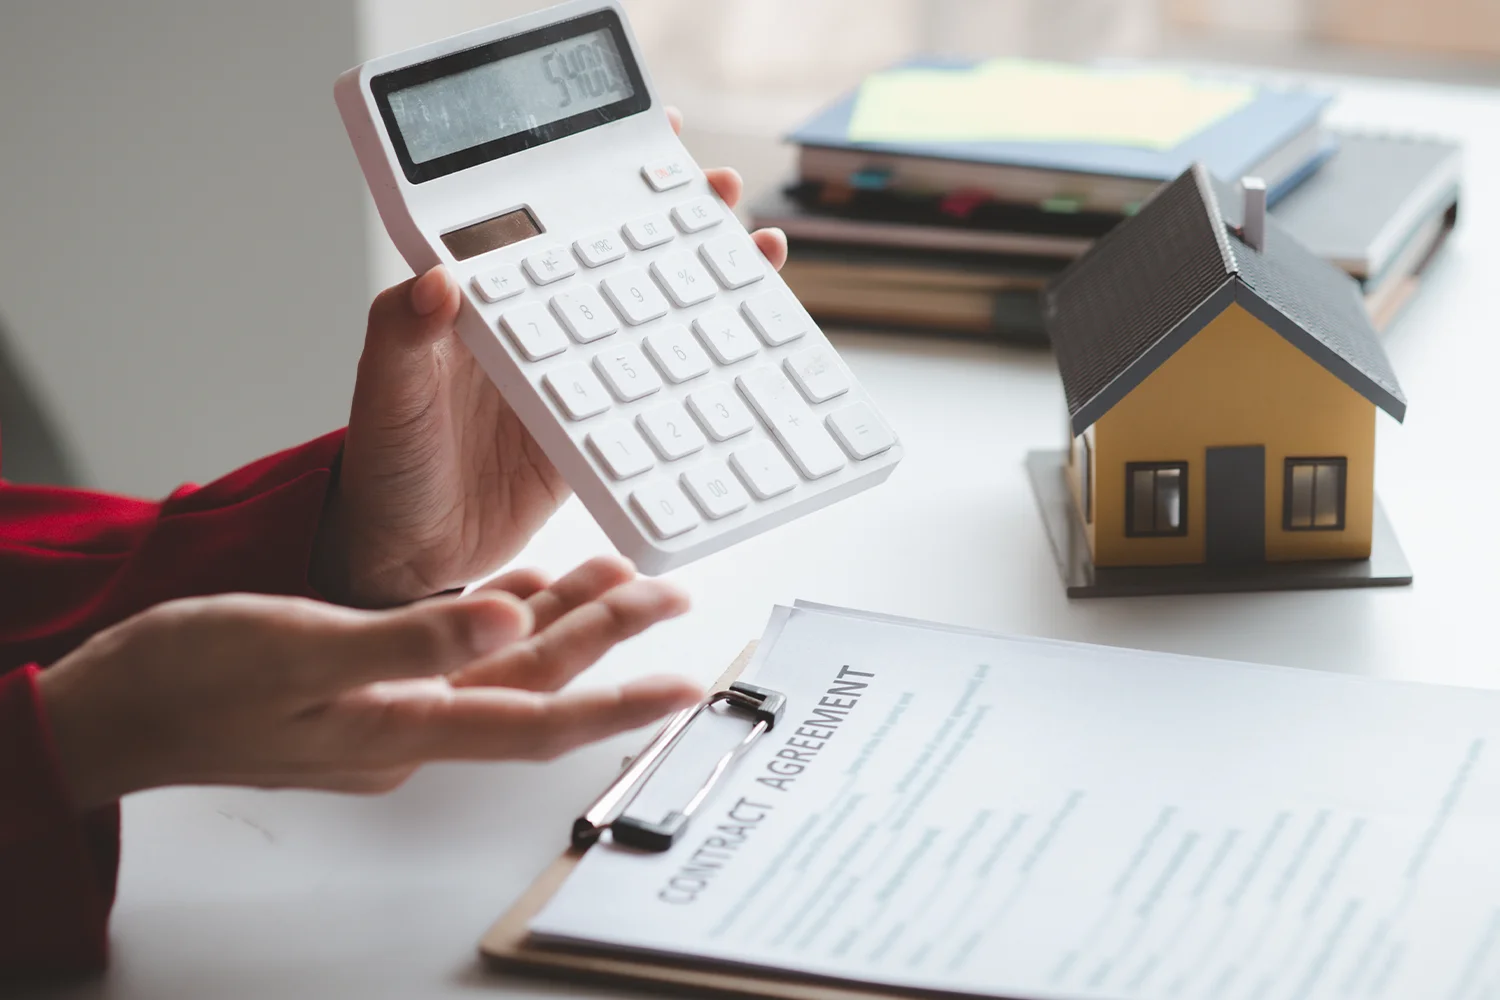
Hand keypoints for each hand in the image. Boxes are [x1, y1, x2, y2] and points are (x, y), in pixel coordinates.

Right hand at [36, 557, 695, 808]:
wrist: (115, 707)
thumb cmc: (190, 679)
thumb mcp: (301, 648)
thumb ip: (414, 640)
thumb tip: (515, 621)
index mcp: (406, 725)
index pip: (538, 718)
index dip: (617, 700)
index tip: (685, 680)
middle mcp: (412, 725)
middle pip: (535, 683)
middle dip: (609, 641)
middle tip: (670, 596)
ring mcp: (389, 709)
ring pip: (501, 665)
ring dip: (563, 624)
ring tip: (621, 579)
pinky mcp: (365, 686)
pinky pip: (456, 655)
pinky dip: (497, 620)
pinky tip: (526, 590)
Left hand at [315, 107, 788, 606]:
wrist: (406, 556)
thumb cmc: (383, 467)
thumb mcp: (384, 394)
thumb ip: (401, 333)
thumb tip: (436, 280)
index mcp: (485, 302)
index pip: (548, 221)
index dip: (597, 177)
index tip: (648, 140)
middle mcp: (535, 331)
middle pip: (614, 260)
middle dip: (673, 218)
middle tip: (723, 187)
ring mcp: (570, 380)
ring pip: (646, 318)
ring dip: (700, 288)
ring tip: (753, 254)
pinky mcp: (595, 431)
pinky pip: (656, 392)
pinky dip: (699, 370)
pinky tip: (738, 354)